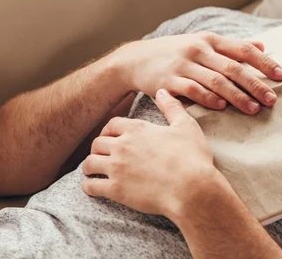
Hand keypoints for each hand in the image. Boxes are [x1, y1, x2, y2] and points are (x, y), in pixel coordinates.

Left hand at [81, 89, 221, 218]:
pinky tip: (94, 187)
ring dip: (91, 167)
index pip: (112, 124)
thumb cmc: (192, 157)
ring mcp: (117, 168)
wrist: (192, 189)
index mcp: (137, 129)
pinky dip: (89, 186)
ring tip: (95, 172)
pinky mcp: (116, 190)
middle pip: (96, 143)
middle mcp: (122, 146)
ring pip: (89, 163)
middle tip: (104, 156)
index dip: (109, 131)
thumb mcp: (186, 126)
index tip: (112, 138)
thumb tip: (162, 91)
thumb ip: (172, 107)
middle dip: (99, 149)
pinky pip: (90, 186)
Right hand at [114, 31, 281, 114]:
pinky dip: (208, 99)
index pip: (243, 50)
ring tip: (254, 108)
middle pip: (233, 68)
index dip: (264, 62)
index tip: (281, 75)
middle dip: (255, 84)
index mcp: (210, 40)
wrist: (135, 59)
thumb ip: (232, 46)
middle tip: (272, 99)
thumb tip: (263, 45)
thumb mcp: (203, 42)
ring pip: (216, 81)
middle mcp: (198, 50)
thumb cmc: (177, 52)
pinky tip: (222, 108)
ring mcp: (183, 66)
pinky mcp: (168, 82)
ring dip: (237, 96)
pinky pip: (192, 91)